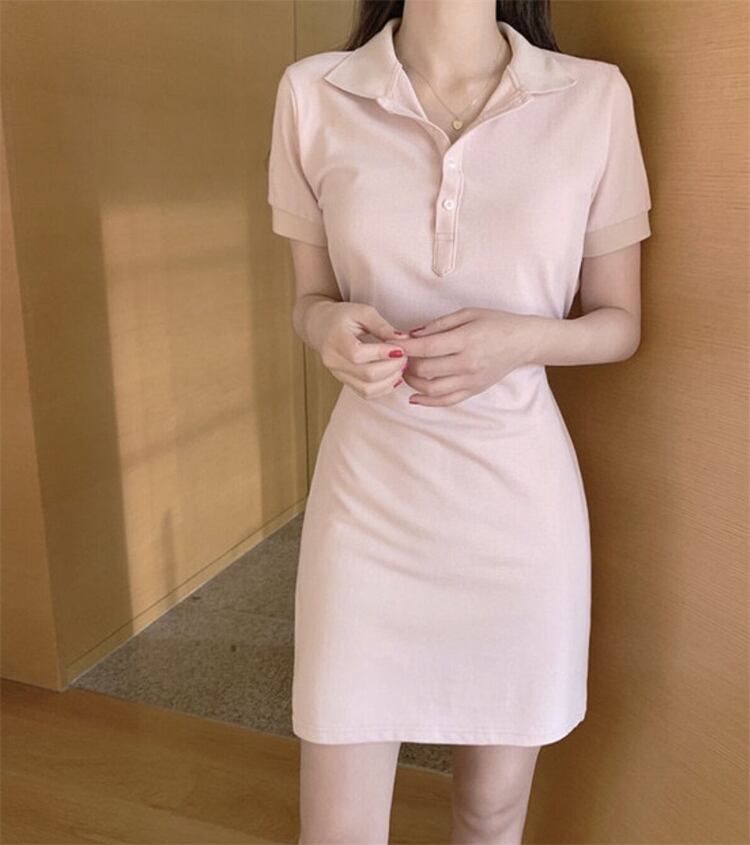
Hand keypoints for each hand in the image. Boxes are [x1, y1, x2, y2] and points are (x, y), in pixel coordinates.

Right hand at [317, 302, 409, 399]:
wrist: (322, 327)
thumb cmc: (343, 317)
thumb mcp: (362, 312)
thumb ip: (382, 326)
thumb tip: (404, 340)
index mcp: (335, 340)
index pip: (358, 354)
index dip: (382, 354)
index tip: (401, 348)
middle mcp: (333, 361)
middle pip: (366, 374)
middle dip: (391, 367)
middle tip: (405, 357)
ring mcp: (338, 375)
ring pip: (367, 389)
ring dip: (390, 381)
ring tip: (400, 367)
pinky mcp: (345, 382)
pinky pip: (366, 394)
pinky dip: (384, 388)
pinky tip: (394, 376)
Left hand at [386, 307, 537, 405]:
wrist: (523, 341)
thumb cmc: (495, 323)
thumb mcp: (468, 314)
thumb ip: (439, 324)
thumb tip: (412, 335)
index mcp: (466, 340)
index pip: (427, 347)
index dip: (405, 347)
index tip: (392, 344)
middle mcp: (468, 363)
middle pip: (426, 370)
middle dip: (406, 364)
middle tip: (398, 357)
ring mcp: (471, 380)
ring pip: (432, 389)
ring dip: (413, 383)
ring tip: (405, 373)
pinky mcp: (474, 390)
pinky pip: (447, 401)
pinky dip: (427, 402)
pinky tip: (414, 397)